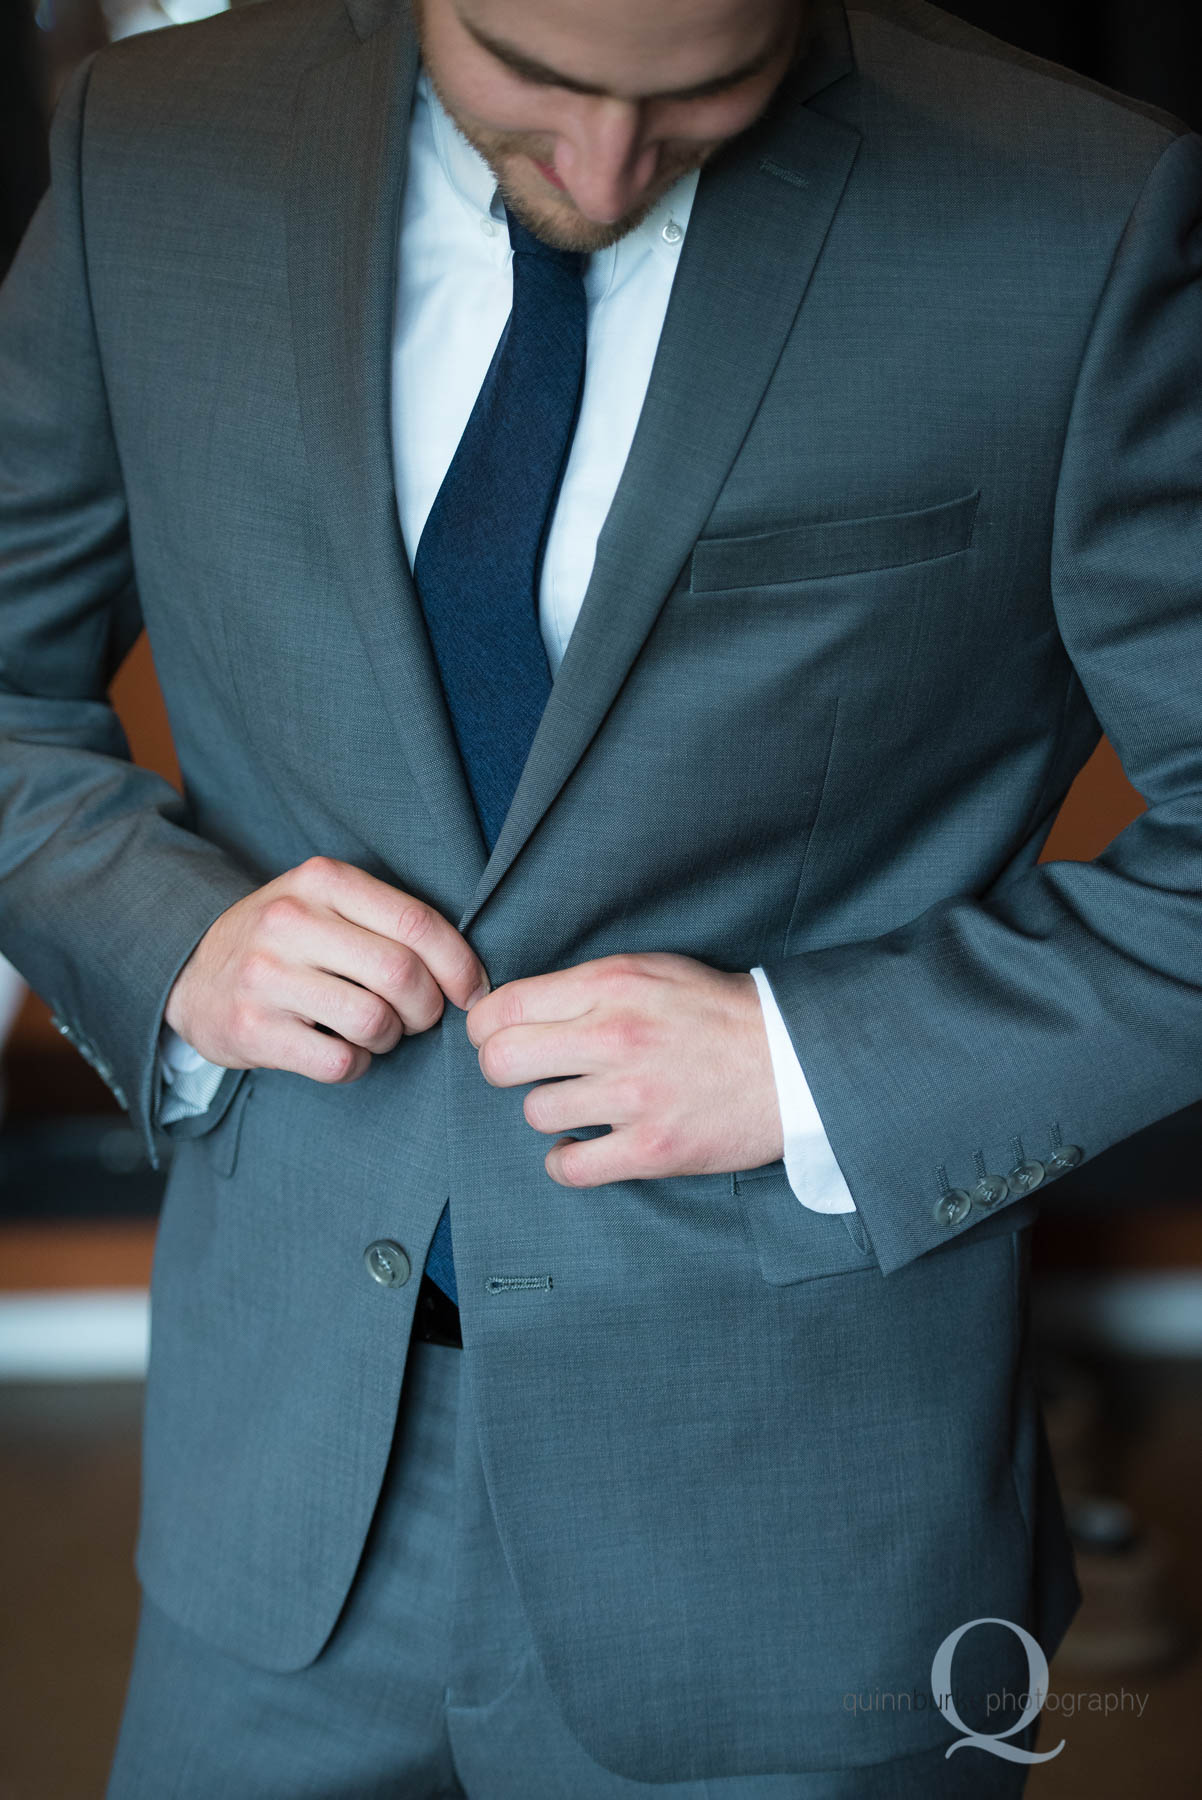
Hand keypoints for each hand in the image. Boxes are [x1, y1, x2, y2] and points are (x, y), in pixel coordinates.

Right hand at [164, 855, 488, 1082]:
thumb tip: (469, 974)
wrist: (192, 974)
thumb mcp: (326, 903)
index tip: (472, 992)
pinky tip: (343, 1052)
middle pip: (402, 974)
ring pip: (374, 1020)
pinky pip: (338, 1062)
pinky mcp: (251, 1028)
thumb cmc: (285, 942)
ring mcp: (266, 975)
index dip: (459, 965)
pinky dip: (356, 1065)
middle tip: (421, 1017)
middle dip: (429, 1008)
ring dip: (391, 1037)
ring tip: (377, 1031)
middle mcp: (290, 920)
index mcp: (322, 880)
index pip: (417, 923)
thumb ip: (388, 920)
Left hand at [466, 952, 783, 1186]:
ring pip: (536, 1112)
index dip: (485, 1026)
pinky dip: (566, 1162)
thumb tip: (516, 1007)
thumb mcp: (650, 970)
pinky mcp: (653, 1149)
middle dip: (502, 1069)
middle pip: (501, 1062)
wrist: (793, 1059)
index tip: (497, 1036)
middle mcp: (615, 1037)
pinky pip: (571, 1167)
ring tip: (577, 1105)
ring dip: (549, 1111)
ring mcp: (634, 1097)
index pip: (504, 1007)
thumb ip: (585, 984)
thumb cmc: (717, 1011)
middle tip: (528, 1072)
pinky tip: (582, 1147)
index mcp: (611, 985)